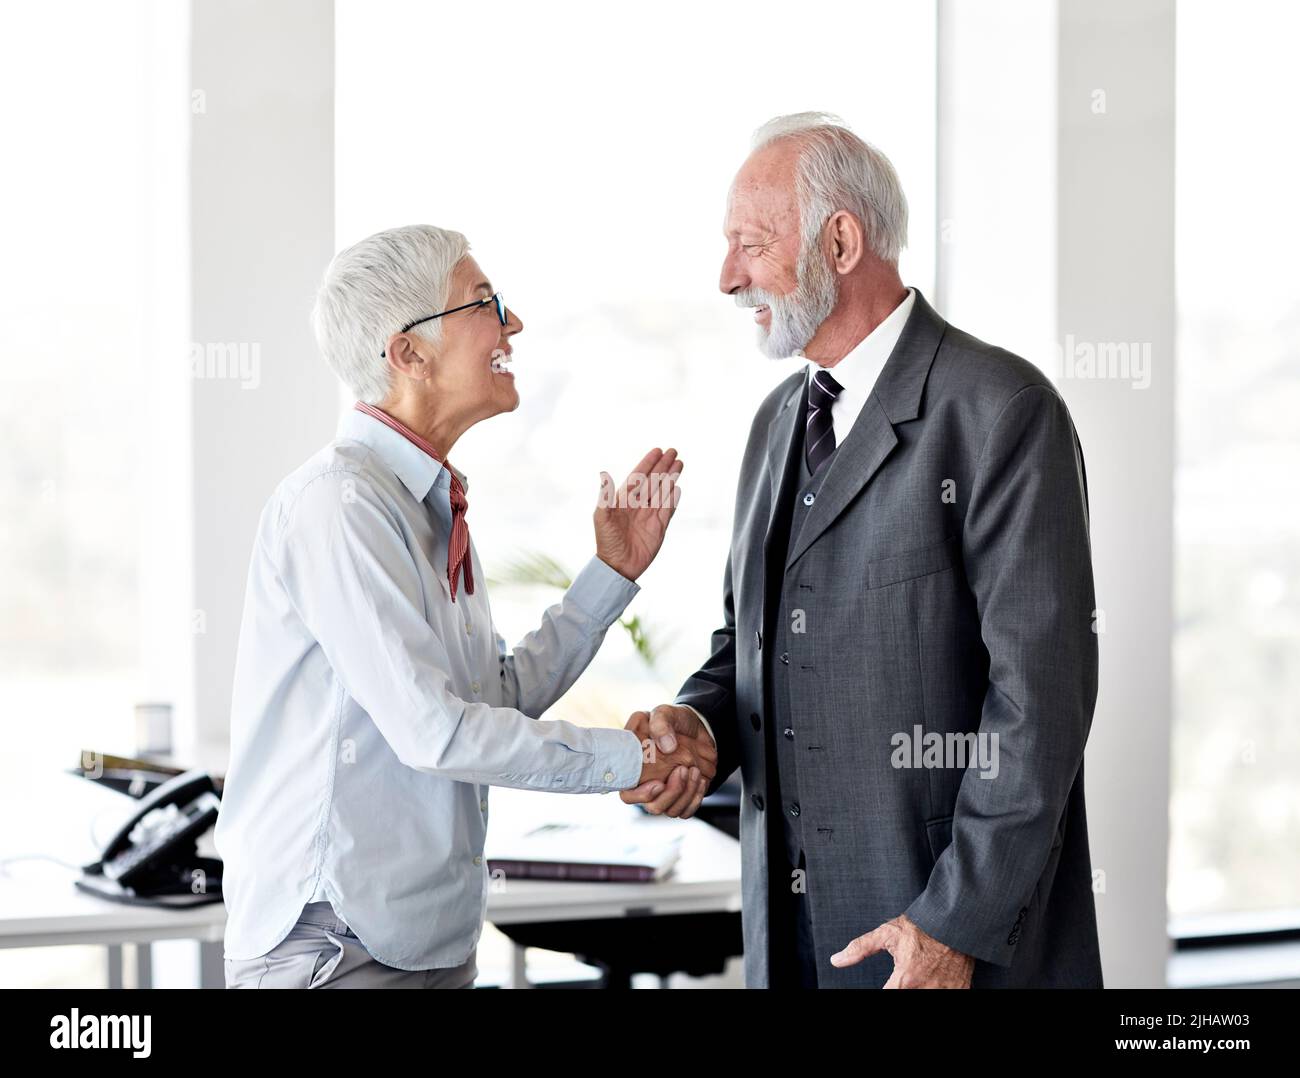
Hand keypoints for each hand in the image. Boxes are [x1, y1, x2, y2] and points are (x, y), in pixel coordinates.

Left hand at [593, 448, 682, 581]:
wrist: (618, 566)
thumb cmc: (606, 542)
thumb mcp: (601, 518)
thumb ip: (605, 497)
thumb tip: (604, 476)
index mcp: (623, 500)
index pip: (638, 476)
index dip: (647, 463)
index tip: (657, 451)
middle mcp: (637, 505)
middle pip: (653, 481)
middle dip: (663, 466)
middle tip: (673, 451)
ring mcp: (649, 515)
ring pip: (663, 491)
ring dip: (671, 477)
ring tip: (680, 464)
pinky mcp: (659, 527)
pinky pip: (668, 508)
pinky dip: (673, 497)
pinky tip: (678, 486)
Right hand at [620, 705, 716, 817]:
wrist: (695, 727)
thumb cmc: (673, 720)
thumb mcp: (664, 713)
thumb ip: (660, 723)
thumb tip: (668, 747)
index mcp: (633, 768)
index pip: (627, 795)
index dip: (640, 796)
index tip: (658, 784)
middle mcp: (647, 785)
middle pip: (653, 807)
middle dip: (672, 792)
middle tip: (683, 769)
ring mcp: (664, 794)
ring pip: (672, 811)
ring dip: (686, 792)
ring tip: (695, 769)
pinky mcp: (680, 798)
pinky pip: (686, 811)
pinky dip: (696, 798)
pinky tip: (700, 779)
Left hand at [830, 913, 973, 987]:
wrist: (954, 921)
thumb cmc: (920, 927)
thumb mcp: (887, 933)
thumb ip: (860, 948)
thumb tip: (836, 961)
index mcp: (905, 979)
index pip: (887, 998)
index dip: (884, 992)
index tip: (887, 986)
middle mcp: (925, 989)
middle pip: (905, 998)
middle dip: (902, 989)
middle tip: (903, 979)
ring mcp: (945, 991)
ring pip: (925, 1000)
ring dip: (918, 989)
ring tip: (915, 979)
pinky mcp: (959, 990)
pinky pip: (946, 996)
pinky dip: (937, 989)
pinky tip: (931, 982)